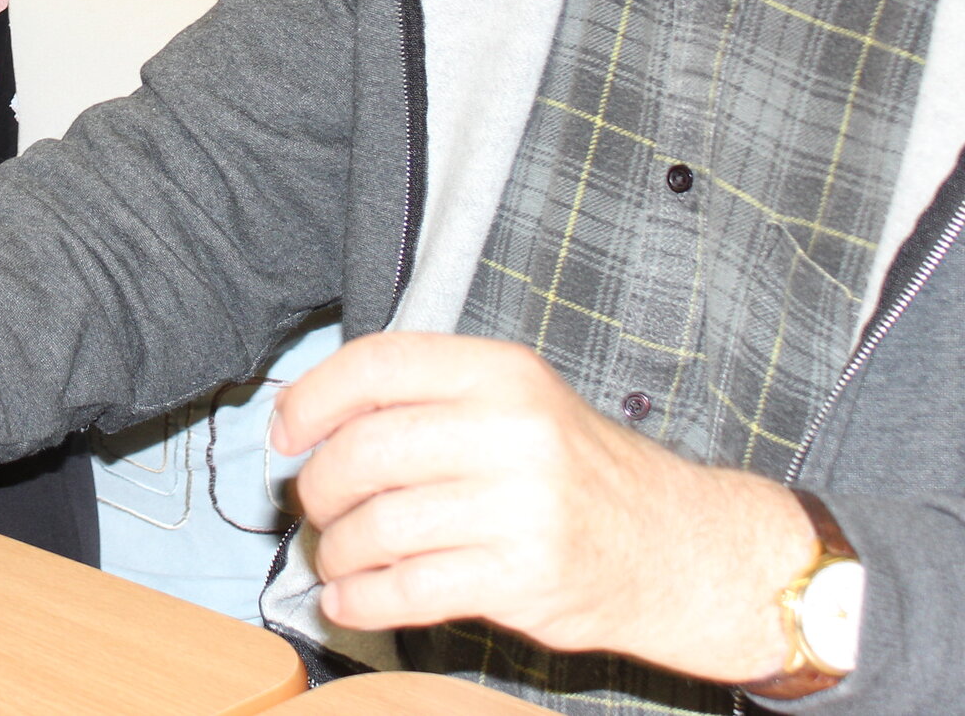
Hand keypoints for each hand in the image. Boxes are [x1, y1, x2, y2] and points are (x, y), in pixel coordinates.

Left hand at [270, 331, 813, 684]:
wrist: (680, 546)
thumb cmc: (578, 473)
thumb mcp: (517, 404)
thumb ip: (428, 400)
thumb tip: (311, 415)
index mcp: (501, 372)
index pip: (376, 365)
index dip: (312, 399)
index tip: (285, 432)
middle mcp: (512, 431)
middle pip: (364, 452)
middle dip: (318, 487)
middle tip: (313, 506)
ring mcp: (521, 507)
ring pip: (378, 527)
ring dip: (336, 550)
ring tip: (335, 556)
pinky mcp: (523, 578)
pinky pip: (408, 590)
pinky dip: (361, 599)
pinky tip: (350, 598)